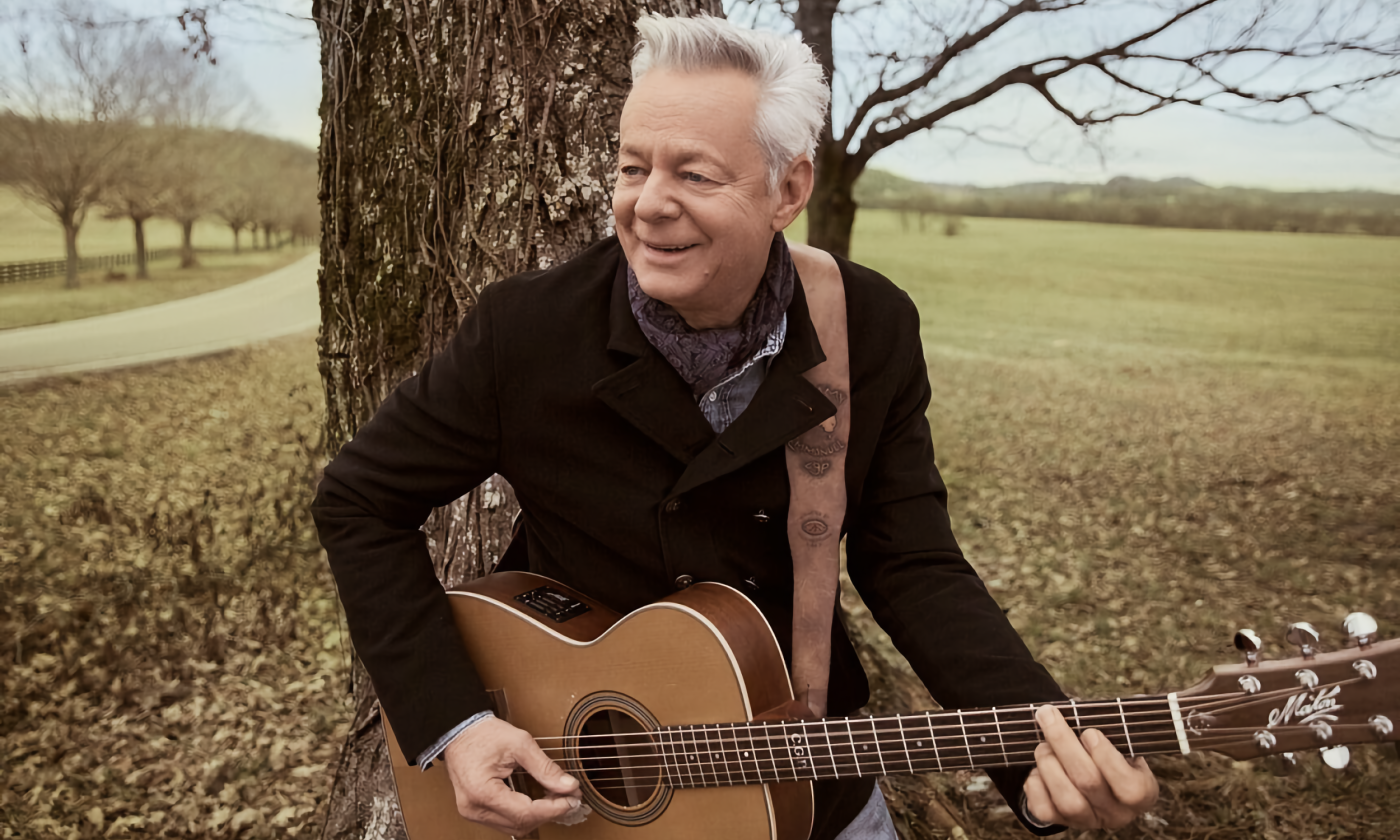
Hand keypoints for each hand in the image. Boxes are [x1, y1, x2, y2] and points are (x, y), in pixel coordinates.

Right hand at [442, 716, 585, 835]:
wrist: (459, 731)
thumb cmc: (483, 734)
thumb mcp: (520, 744)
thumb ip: (545, 768)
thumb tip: (568, 785)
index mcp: (483, 792)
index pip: (526, 813)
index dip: (554, 809)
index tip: (572, 799)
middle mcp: (474, 808)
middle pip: (521, 824)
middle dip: (549, 813)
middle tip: (569, 797)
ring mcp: (473, 812)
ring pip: (514, 827)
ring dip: (538, 815)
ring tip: (556, 798)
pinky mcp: (476, 811)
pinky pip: (505, 821)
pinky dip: (525, 814)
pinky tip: (538, 801)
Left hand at [1024, 704, 1158, 829]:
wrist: (1090, 776)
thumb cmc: (1106, 750)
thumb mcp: (1120, 740)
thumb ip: (1118, 727)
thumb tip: (1122, 701)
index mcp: (1141, 793)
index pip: (1130, 788)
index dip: (1107, 758)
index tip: (1089, 732)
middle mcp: (1117, 813)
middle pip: (1089, 782)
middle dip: (1064, 744)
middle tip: (1048, 716)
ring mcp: (1089, 821)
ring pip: (1067, 800)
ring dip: (1049, 764)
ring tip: (1043, 744)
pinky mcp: (1062, 822)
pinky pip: (1045, 810)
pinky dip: (1036, 785)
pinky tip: (1038, 768)